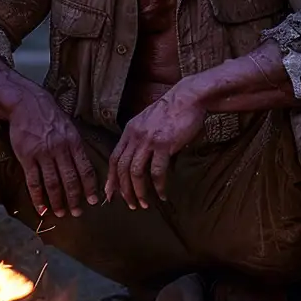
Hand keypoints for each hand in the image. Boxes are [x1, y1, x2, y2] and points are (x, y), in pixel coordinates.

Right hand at [4, 87, 100, 221]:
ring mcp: (43, 154)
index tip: (92, 201)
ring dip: (57, 201)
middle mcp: (60, 150)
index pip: (85, 169)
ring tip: (60, 213)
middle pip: (69, 180)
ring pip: (52, 183)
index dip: (89, 187)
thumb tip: (83, 168)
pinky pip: (33, 181)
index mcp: (74, 143)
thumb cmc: (50, 117)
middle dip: (74, 198)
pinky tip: (41, 208)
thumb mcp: (69, 129)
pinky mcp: (27, 157)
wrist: (27, 105)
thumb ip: (75, 148)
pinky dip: (37, 197)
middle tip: (77, 213)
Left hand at [106, 86, 203, 210]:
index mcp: (129, 132)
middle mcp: (135, 137)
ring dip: (138, 192)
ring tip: (143, 204)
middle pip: (122, 169)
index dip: (111, 178)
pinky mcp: (164, 145)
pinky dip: (158, 186)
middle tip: (130, 204)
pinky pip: (156, 171)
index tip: (111, 194)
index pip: (114, 159)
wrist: (190, 97)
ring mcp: (148, 141)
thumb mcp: (148, 122)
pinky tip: (162, 195)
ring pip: (135, 173)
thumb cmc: (173, 111)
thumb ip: (141, 139)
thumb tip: (141, 160)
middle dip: (124, 190)